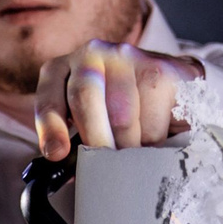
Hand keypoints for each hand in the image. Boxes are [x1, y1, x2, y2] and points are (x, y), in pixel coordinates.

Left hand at [34, 42, 203, 160]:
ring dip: (127, 148)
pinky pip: (152, 122)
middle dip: (94, 141)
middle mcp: (92, 54)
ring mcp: (128, 57)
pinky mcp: (163, 70)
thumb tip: (66, 168)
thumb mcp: (85, 122)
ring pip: (122, 118)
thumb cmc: (120, 113)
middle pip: (85, 99)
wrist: (173, 87)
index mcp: (63, 69)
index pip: (49, 96)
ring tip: (133, 153)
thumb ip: (70, 141)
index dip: (50, 126)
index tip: (56, 154)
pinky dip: (153, 142)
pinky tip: (156, 138)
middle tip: (105, 169)